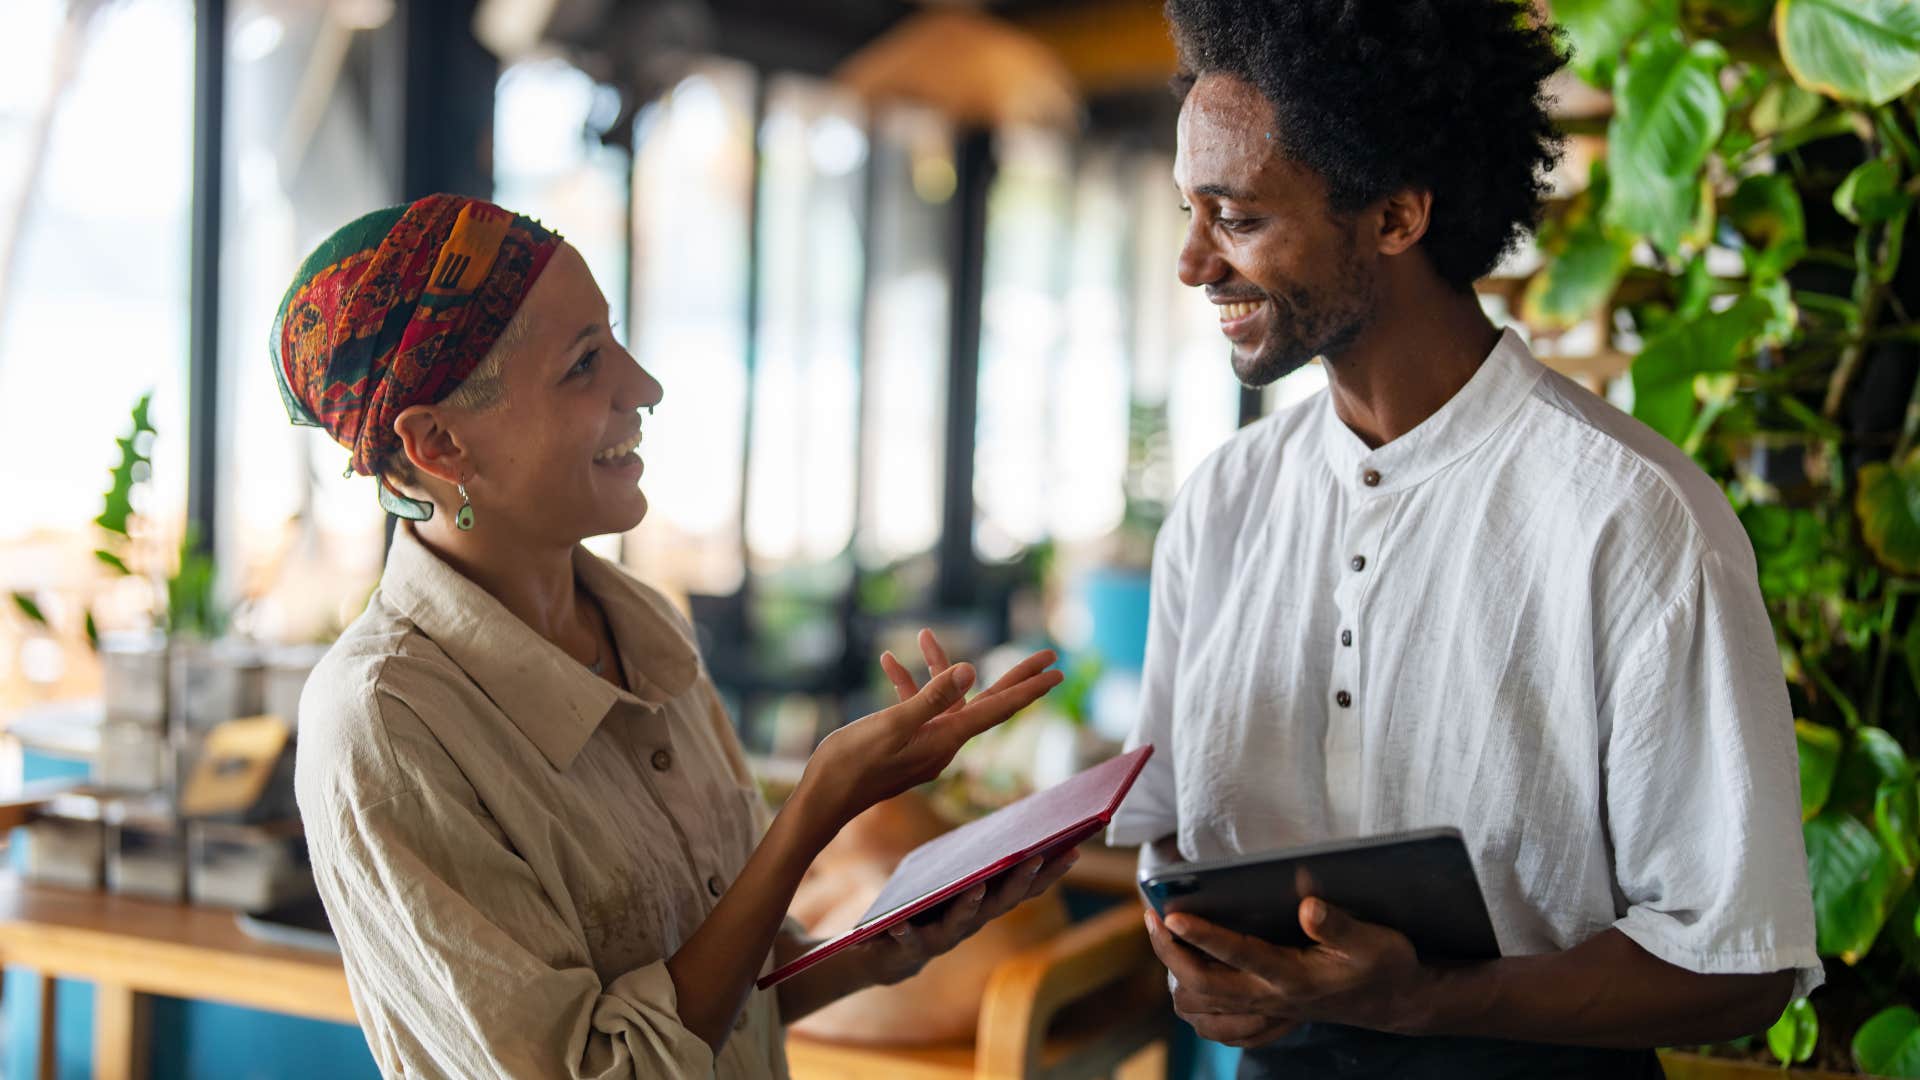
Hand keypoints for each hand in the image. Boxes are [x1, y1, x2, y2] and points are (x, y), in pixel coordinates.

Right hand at [795, 634, 1061, 836]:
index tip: (1056, 669)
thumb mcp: (892, 726)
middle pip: (989, 702)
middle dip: (1014, 675)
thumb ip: (931, 699)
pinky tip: (888, 662)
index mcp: (946, 739)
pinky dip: (906, 685)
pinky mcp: (905, 744)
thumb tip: (971, 672)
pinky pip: (916, 708)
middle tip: (1048, 654)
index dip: (1028, 686)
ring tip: (926, 634)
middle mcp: (943, 743)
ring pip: (945, 699)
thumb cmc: (852, 764)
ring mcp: (925, 745)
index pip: (998, 708)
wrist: (822, 801)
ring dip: (936, 666)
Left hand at [854, 848, 1080, 985]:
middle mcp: (972, 923)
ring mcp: (943, 938)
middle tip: (1036, 857)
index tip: (1073, 849)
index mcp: (984, 903)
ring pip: (962, 922)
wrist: (890, 954)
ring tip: (975, 887)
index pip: (1023, 887)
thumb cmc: (925, 906)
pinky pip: (909, 940)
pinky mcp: (910, 948)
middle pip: (1002, 903)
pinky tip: (899, 922)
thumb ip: (969, 858)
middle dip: (1019, 880)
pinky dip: (905, 931)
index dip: (1049, 872)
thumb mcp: (949, 876)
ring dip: (970, 905)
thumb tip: (996, 825)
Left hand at [1143, 898, 1437, 1043]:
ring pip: (1201, 1010)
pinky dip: (1195, 1006)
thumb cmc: (1383, 965)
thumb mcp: (1373, 941)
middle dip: (1170, 952)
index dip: (1201, 935)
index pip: (1238, 955)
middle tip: (1154, 917)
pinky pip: (1215, 1026)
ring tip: (1165, 939)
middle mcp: (1273, 999)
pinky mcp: (1265, 1019)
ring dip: (1176, 978)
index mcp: (1294, 977)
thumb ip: (1339, 926)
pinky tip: (1189, 978)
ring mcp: (1266, 1013)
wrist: (1394, 1002)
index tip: (1170, 914)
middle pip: (1203, 985)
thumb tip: (1307, 906)